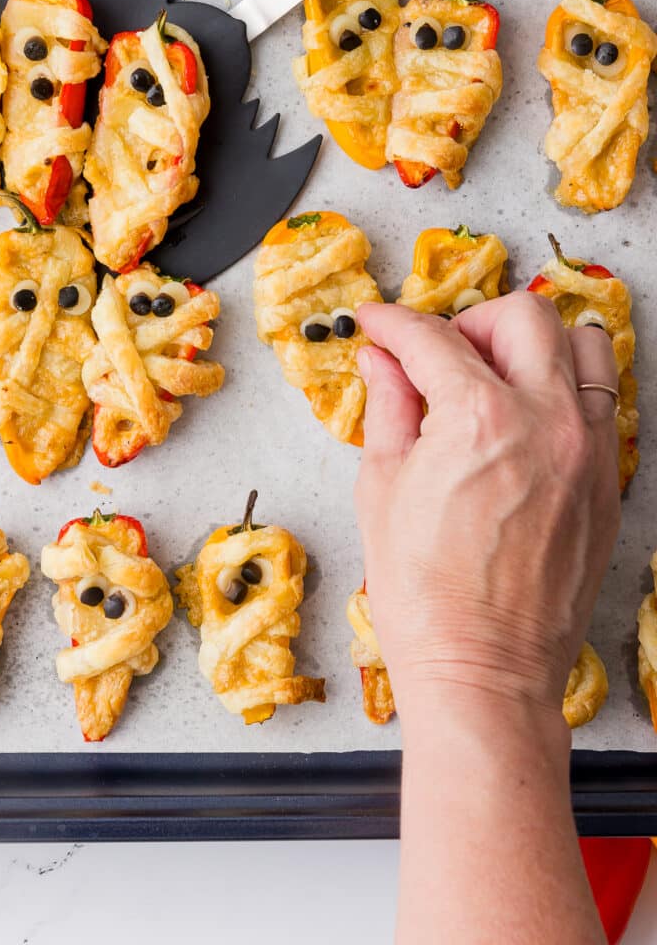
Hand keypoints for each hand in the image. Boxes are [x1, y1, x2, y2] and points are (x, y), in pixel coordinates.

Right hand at [354, 291, 619, 724]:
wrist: (484, 670)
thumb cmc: (426, 595)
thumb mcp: (382, 488)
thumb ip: (388, 408)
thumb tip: (382, 363)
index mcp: (479, 417)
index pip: (433, 338)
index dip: (393, 322)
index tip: (378, 323)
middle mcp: (547, 420)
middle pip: (524, 316)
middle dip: (471, 320)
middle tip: (439, 351)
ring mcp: (589, 451)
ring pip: (583, 345)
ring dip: (533, 345)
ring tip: (494, 377)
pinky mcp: (608, 484)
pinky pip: (602, 404)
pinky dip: (564, 392)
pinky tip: (525, 421)